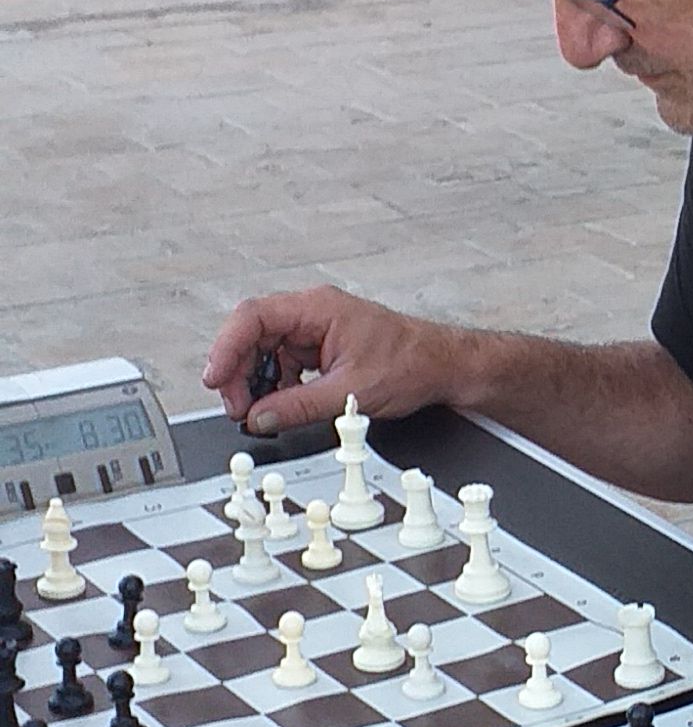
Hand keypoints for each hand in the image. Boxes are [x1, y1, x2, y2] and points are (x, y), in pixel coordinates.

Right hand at [202, 284, 457, 436]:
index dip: (227, 347)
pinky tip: (278, 406)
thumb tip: (258, 417)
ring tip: (257, 412)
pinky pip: (283, 364)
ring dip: (255, 382)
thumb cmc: (410, 363)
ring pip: (265, 352)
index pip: (254, 317)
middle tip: (237, 408)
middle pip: (253, 335)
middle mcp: (312, 314)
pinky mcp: (319, 350)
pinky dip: (275, 386)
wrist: (441, 366)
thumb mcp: (350, 392)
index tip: (216, 378)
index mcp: (318, 309)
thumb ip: (298, 406)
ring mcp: (314, 332)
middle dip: (238, 372)